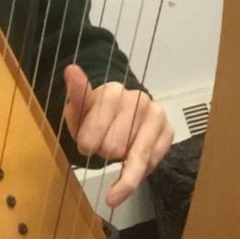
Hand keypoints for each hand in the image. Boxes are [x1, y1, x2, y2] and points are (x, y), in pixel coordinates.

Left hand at [63, 64, 172, 208]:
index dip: (87, 145)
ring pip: (136, 158)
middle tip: (103, 144)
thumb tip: (71, 69)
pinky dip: (140, 169)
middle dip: (105, 153)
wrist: (115, 117)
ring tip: (117, 153)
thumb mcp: (77, 110)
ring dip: (123, 164)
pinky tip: (131, 159)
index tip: (85, 144)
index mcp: (114, 92)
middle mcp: (140, 100)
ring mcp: (157, 115)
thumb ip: (76, 93)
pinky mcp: (168, 131)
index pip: (94, 134)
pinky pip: (153, 162)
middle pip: (115, 148)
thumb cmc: (94, 117)